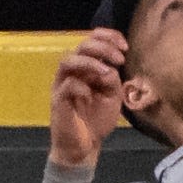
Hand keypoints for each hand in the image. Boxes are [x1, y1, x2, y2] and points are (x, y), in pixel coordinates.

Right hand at [50, 30, 131, 167]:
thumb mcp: (112, 96)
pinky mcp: (58, 100)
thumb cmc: (97, 119)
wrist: (84, 146)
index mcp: (87, 67)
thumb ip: (113, 79)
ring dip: (90, 62)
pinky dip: (80, 86)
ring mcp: (63, 84)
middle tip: (119, 58)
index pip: (93, 40)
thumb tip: (110, 67)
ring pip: (69, 61)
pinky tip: (90, 96)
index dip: (108, 37)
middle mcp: (73, 71)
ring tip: (106, 72)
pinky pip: (66, 85)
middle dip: (102, 48)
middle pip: (81, 46)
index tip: (124, 46)